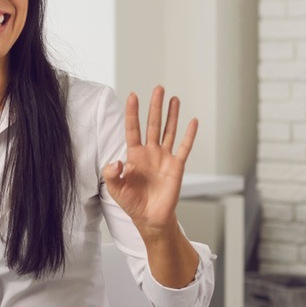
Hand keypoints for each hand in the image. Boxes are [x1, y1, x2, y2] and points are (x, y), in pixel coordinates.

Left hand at [102, 86, 197, 240]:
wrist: (150, 218)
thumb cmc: (132, 203)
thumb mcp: (116, 189)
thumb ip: (112, 175)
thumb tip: (116, 162)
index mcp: (134, 155)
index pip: (133, 129)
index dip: (132, 113)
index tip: (133, 96)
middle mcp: (150, 152)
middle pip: (153, 124)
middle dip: (155, 106)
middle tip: (158, 88)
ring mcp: (164, 158)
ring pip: (169, 131)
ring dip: (172, 115)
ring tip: (174, 98)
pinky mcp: (177, 166)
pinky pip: (184, 147)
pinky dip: (189, 135)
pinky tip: (193, 121)